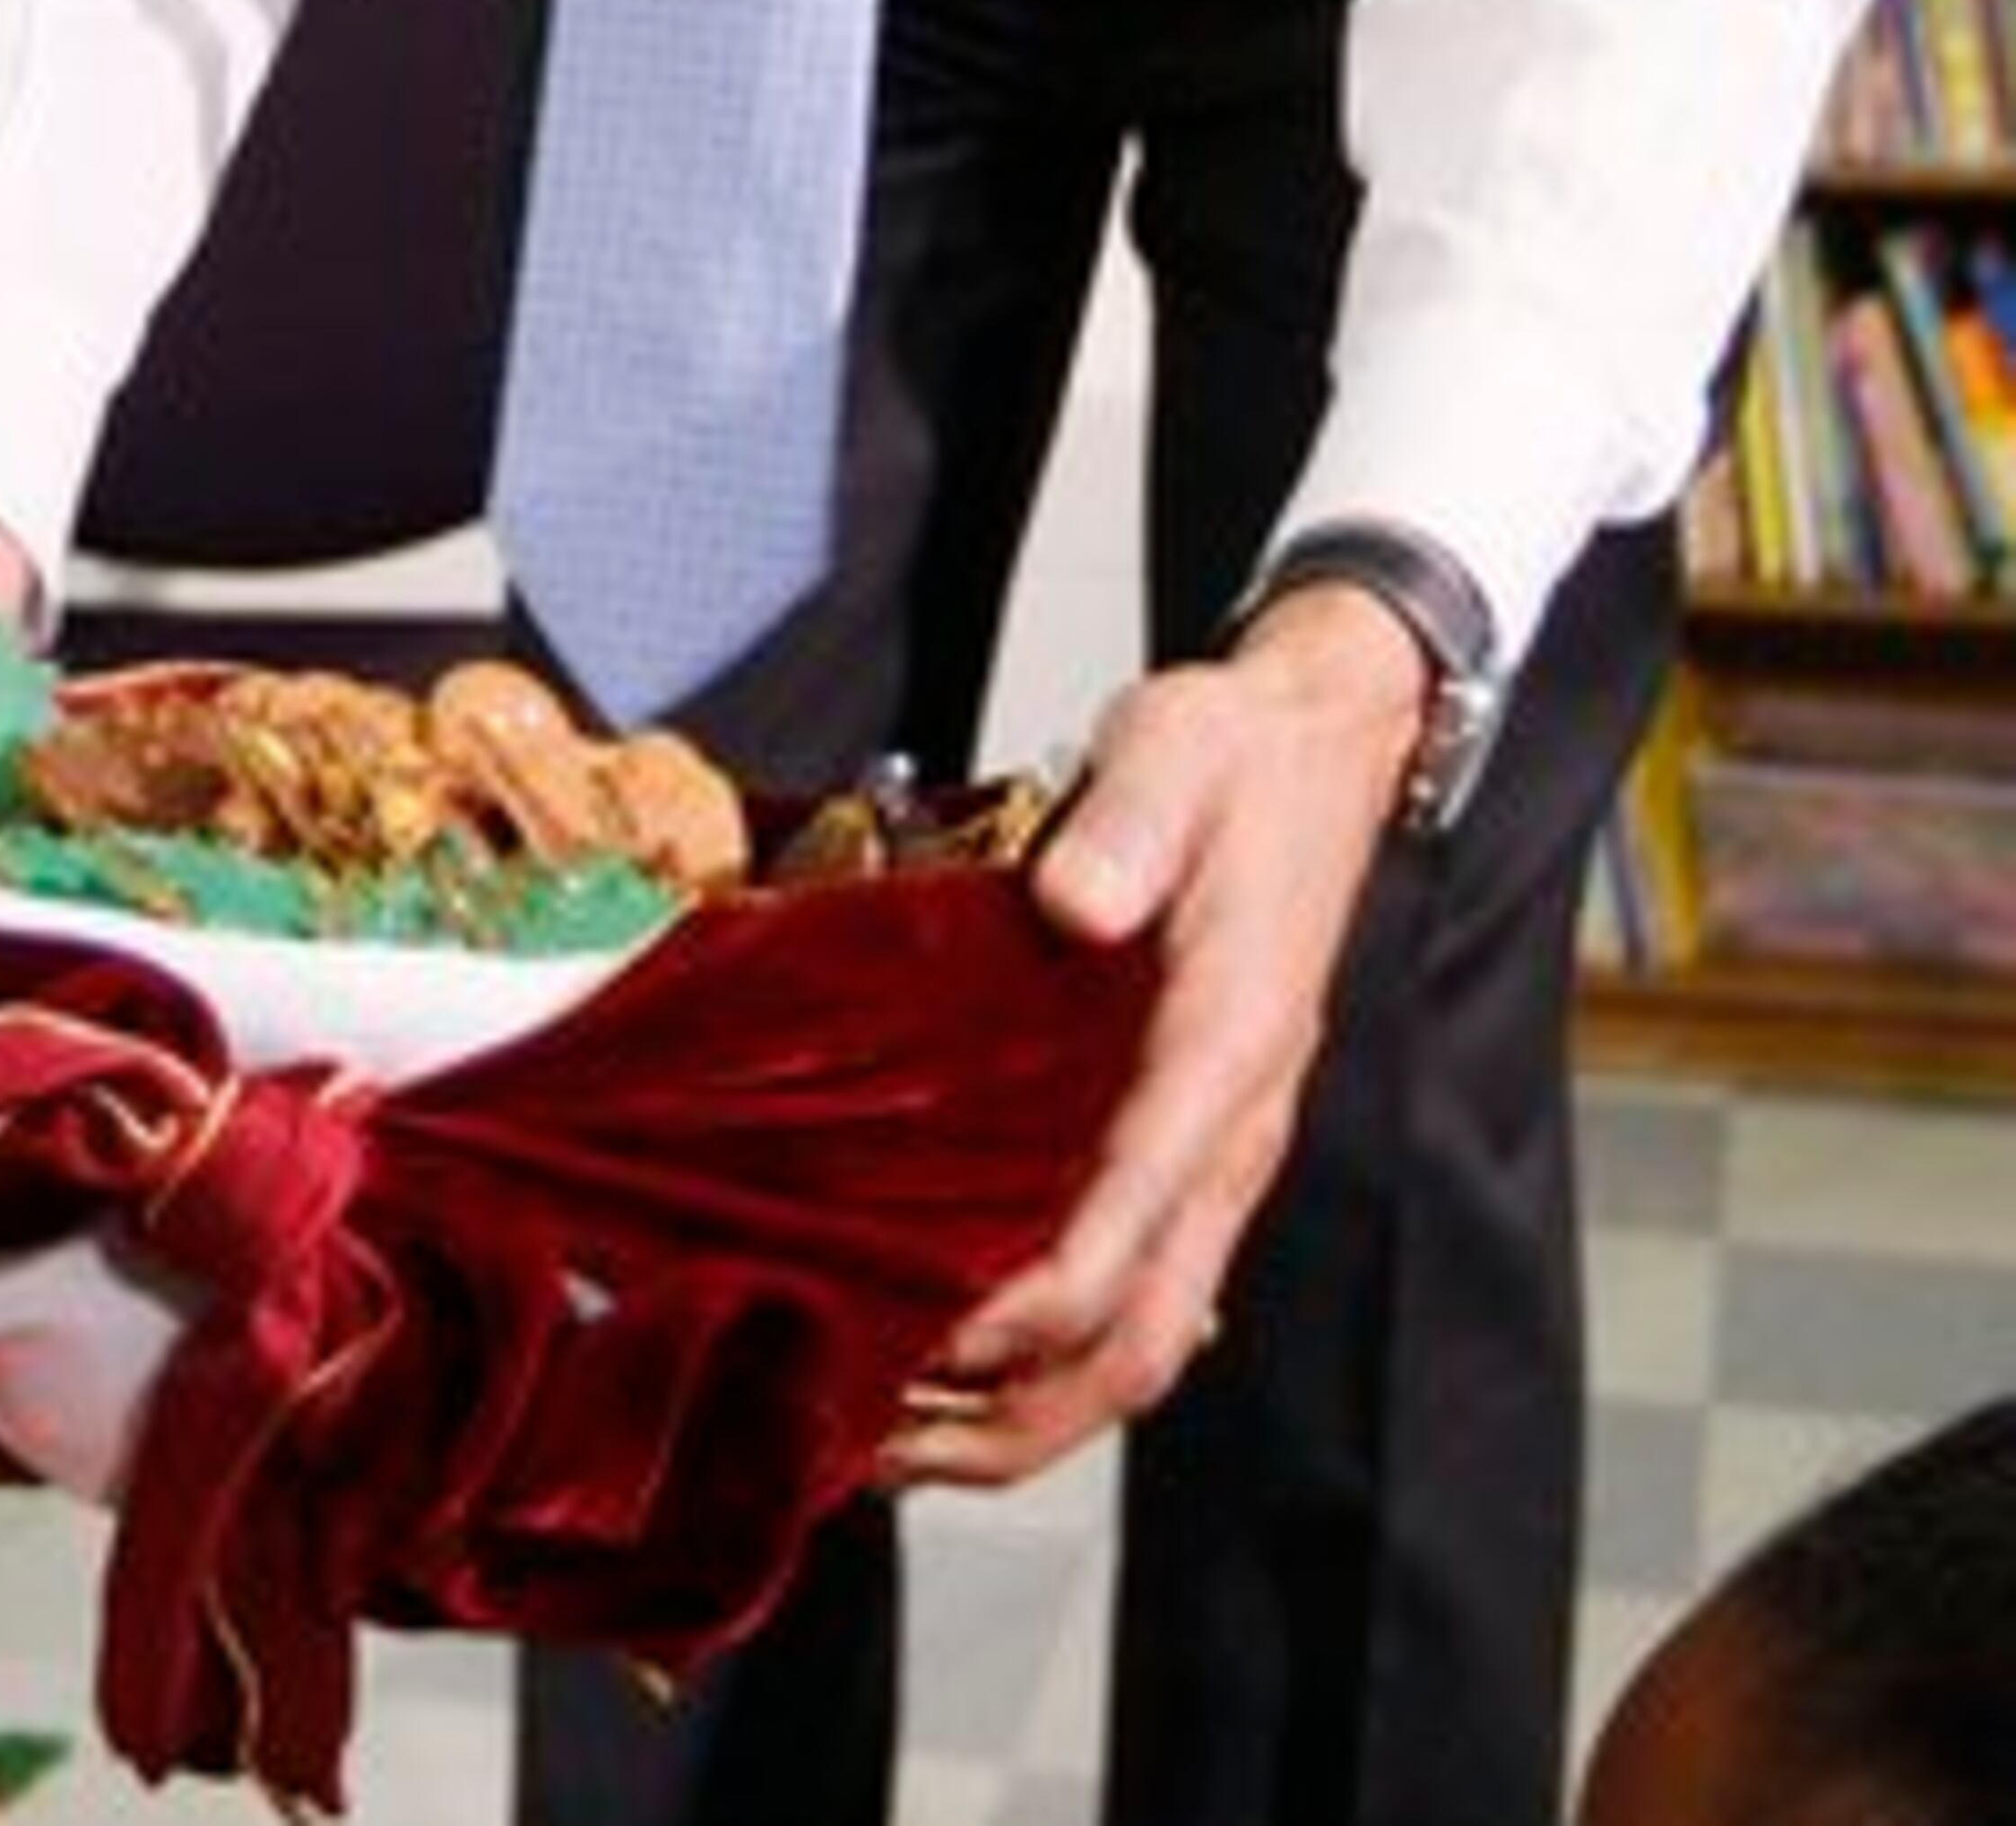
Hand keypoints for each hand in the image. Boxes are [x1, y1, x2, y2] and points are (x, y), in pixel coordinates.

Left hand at [878, 581, 1426, 1488]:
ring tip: (883, 1434)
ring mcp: (1214, 1153)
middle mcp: (1228, 1135)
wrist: (1321, 746)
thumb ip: (1128, 825)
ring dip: (1018, 1410)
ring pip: (1137, 1342)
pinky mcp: (1189, 1144)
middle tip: (870, 1447)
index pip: (1124, 1230)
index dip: (1020, 1305)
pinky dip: (1044, 1351)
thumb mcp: (1176, 751)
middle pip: (1137, 1344)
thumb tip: (1072, 905)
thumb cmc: (1236, 755)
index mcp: (1223, 1053)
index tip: (912, 1333)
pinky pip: (1133, 1289)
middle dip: (1008, 1417)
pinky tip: (948, 1349)